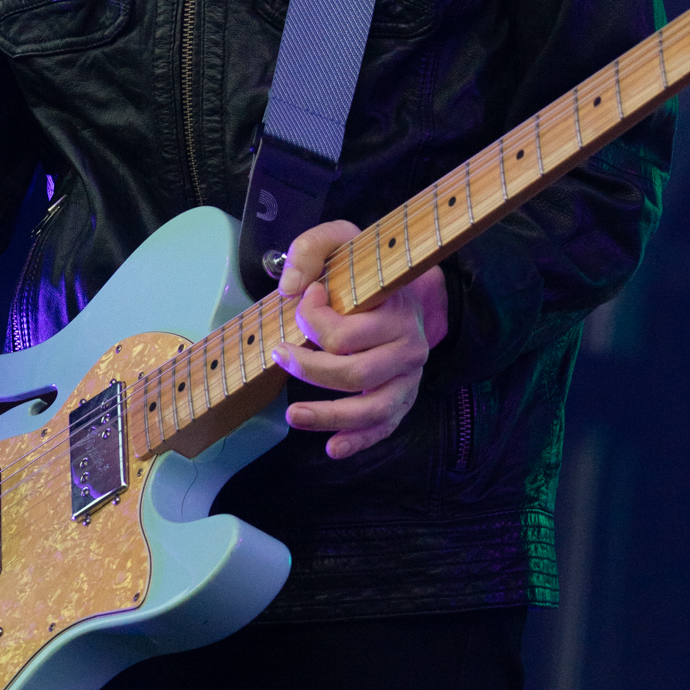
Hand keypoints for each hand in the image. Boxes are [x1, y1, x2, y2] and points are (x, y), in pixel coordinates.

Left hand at [268, 219, 447, 459]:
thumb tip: (292, 287)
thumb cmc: (363, 267)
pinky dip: (359, 441)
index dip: (312, 320)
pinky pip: (384, 427)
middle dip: (309, 370)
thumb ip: (311, 249)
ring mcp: (409, 377)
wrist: (403, 286)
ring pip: (370, 409)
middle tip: (280, 355)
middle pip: (355, 374)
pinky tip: (332, 448)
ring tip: (293, 415)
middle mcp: (409, 347)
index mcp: (395, 310)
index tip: (304, 298)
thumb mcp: (339, 241)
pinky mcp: (403, 398)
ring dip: (330, 417)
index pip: (345, 333)